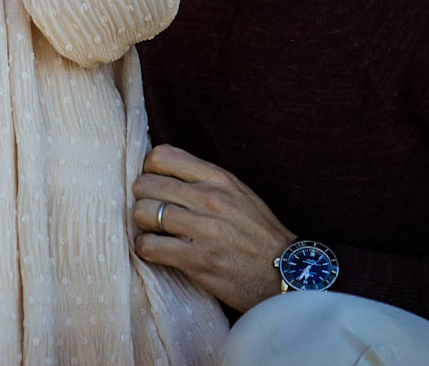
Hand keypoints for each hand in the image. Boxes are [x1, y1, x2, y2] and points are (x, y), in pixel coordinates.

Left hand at [131, 144, 295, 312]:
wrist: (285, 272)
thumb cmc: (258, 233)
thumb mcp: (238, 193)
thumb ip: (204, 180)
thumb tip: (162, 171)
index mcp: (218, 178)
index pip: (162, 156)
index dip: (149, 170)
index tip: (155, 185)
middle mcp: (209, 199)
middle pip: (146, 184)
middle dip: (143, 198)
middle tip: (152, 211)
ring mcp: (203, 229)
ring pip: (143, 212)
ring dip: (143, 224)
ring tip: (154, 232)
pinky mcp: (196, 260)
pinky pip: (149, 246)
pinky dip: (145, 249)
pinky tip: (156, 251)